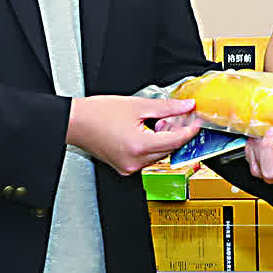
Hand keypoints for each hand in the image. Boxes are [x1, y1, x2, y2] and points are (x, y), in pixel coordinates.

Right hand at [66, 96, 200, 176]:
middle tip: (179, 116)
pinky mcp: (124, 167)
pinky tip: (148, 131)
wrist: (75, 122)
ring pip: (158, 154)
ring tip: (159, 122)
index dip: (190, 130)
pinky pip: (146, 158)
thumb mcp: (137, 106)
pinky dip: (151, 145)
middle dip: (176, 133)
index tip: (197, 121)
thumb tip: (186, 108)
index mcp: (139, 146)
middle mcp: (135, 162)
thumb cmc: (97, 114)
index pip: (176, 141)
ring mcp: (129, 167)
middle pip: (168, 149)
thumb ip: (166, 108)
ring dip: (163, 139)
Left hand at [240, 128, 272, 186]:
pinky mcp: (257, 166)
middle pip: (271, 172)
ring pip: (257, 166)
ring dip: (257, 144)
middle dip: (268, 149)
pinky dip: (251, 143)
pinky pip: (250, 157)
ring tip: (263, 128)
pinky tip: (257, 134)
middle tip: (271, 130)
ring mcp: (271, 172)